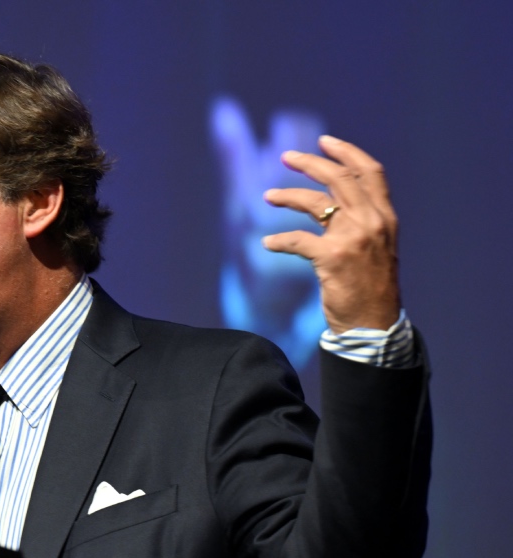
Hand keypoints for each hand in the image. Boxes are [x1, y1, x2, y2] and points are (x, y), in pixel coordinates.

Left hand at [262, 135, 400, 333]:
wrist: (374, 323)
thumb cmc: (370, 286)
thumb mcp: (376, 245)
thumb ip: (363, 219)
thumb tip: (338, 197)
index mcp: (385, 216)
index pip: (371, 172)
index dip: (347, 152)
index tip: (325, 141)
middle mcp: (372, 222)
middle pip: (339, 178)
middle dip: (310, 163)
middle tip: (286, 157)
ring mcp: (353, 239)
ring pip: (315, 202)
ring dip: (287, 195)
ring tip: (267, 196)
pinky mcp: (333, 258)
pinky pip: (297, 240)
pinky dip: (278, 241)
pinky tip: (267, 244)